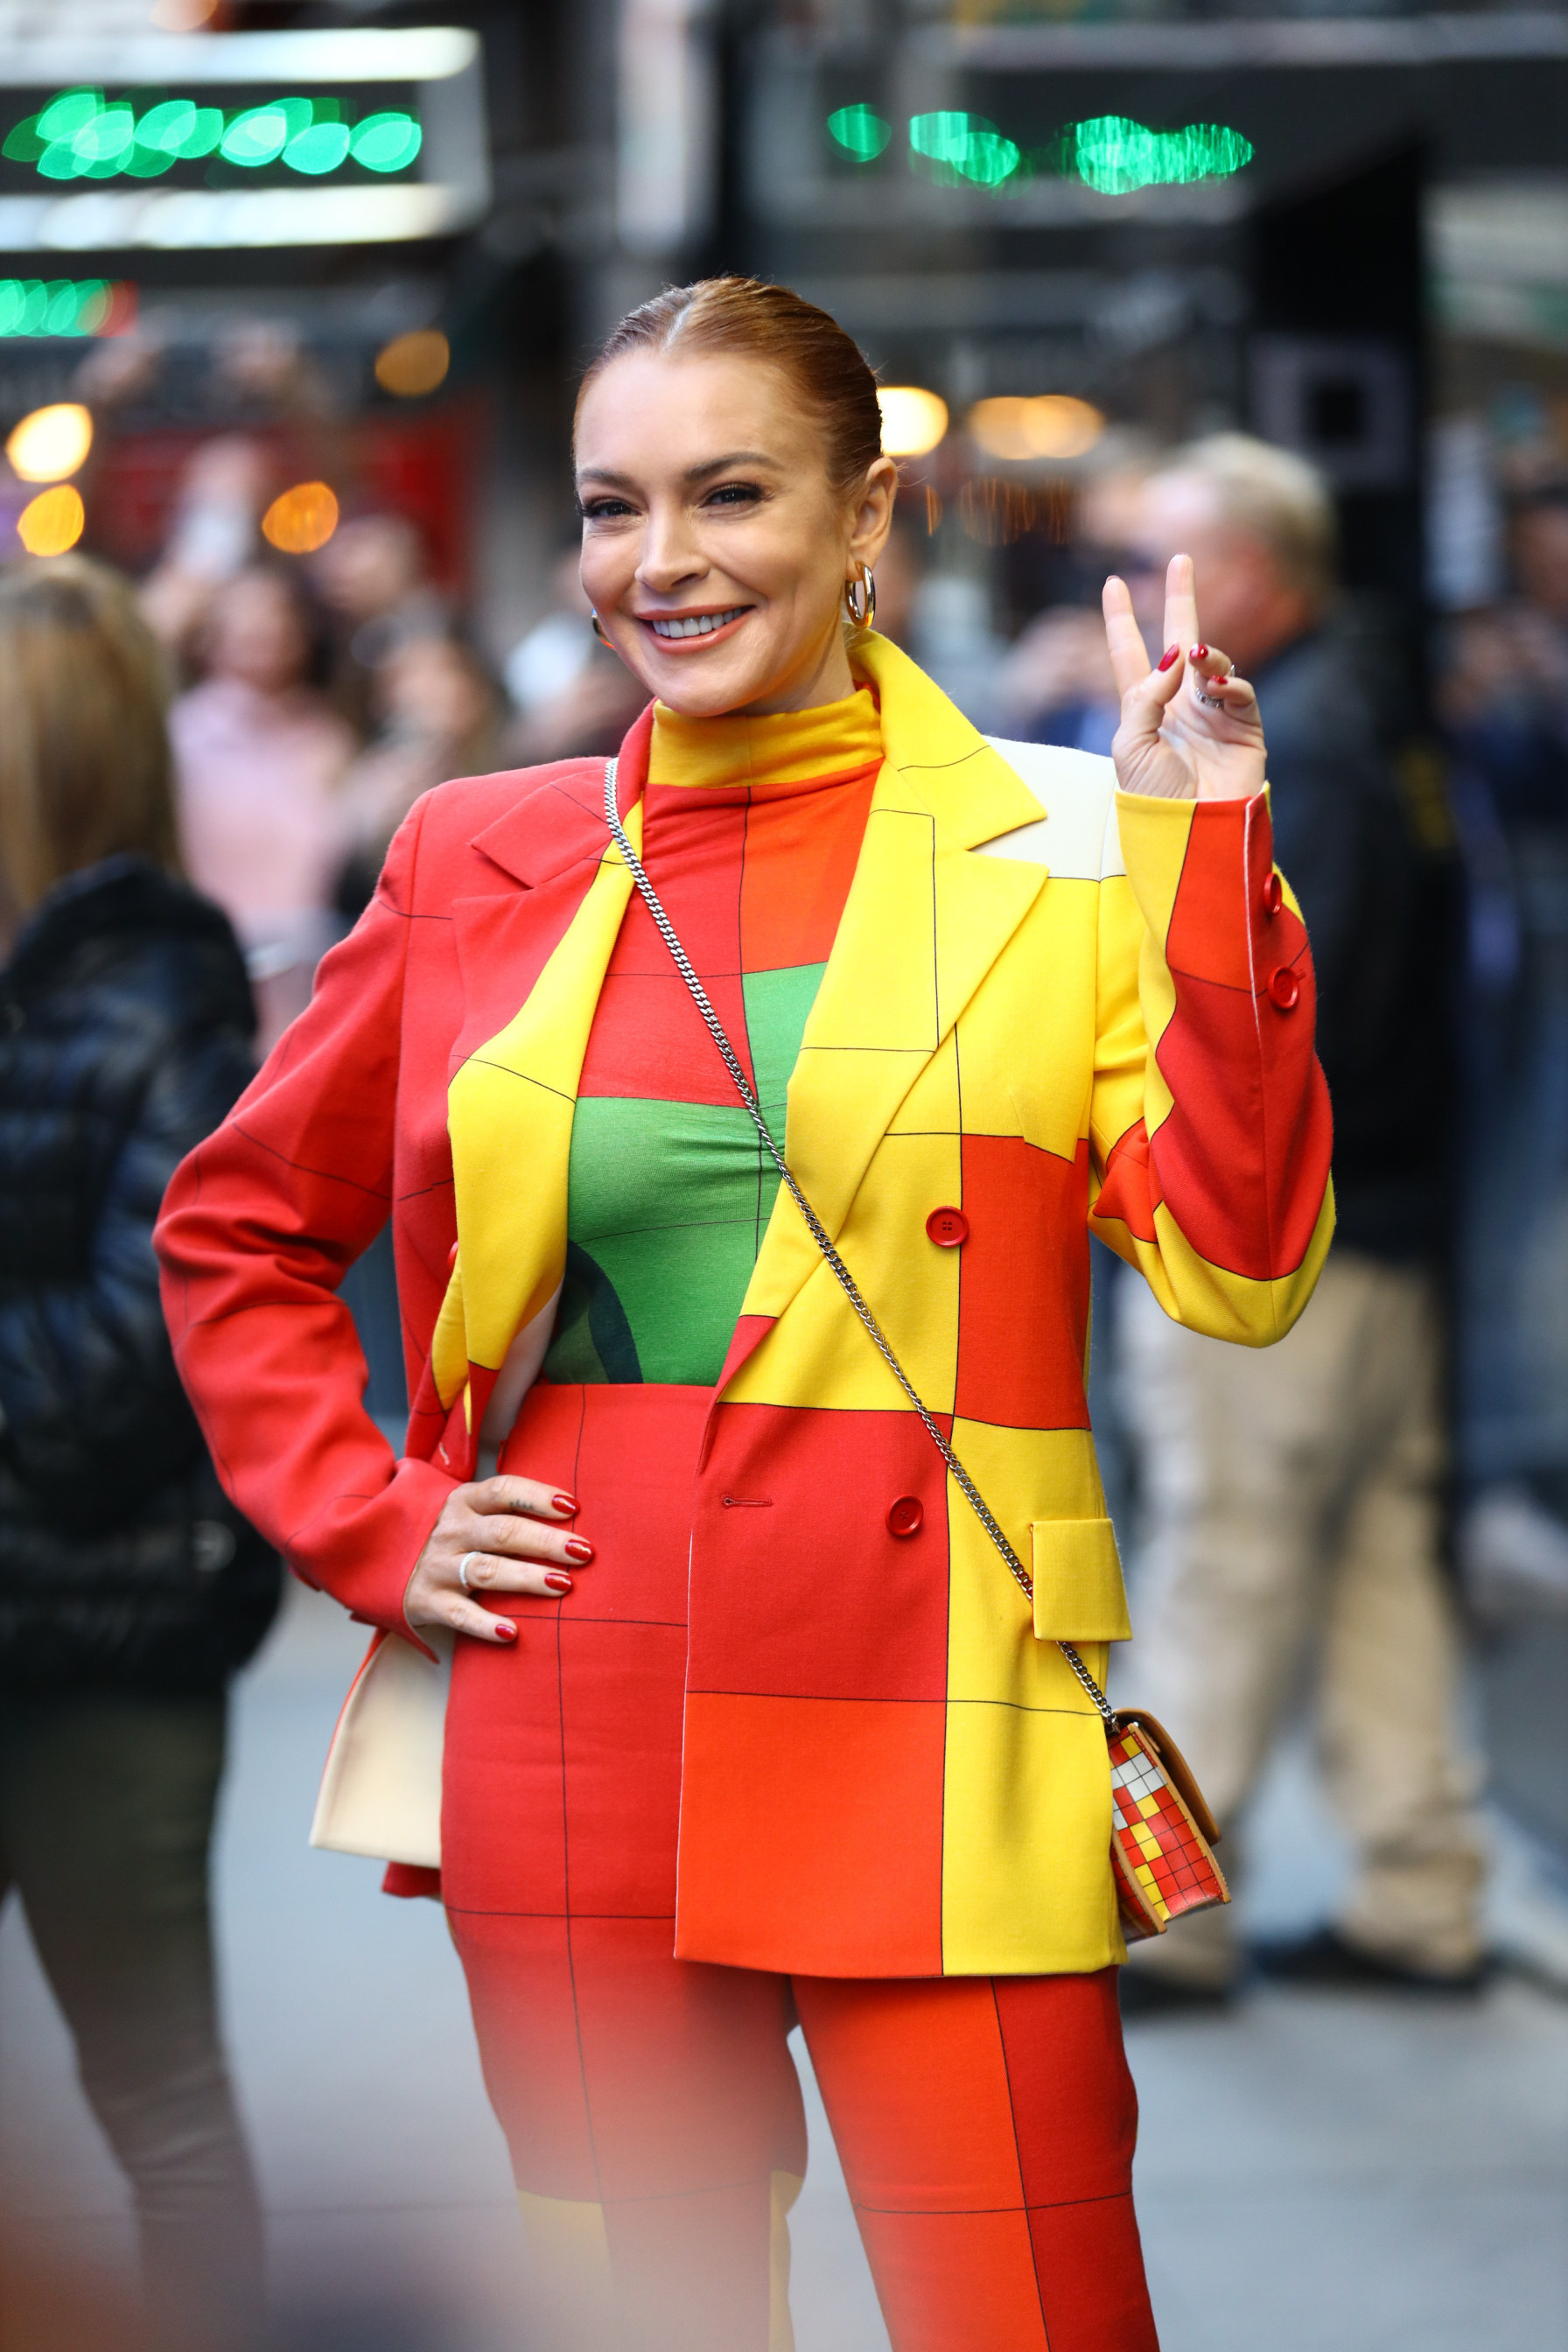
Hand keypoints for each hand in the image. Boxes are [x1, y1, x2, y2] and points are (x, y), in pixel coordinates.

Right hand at [404, 1476, 588, 1645]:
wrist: (382, 1560)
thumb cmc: (451, 1534)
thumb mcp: (469, 1511)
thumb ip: (508, 1509)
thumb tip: (572, 1513)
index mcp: (464, 1501)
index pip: (503, 1490)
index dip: (538, 1497)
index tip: (572, 1507)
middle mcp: (451, 1531)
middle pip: (504, 1532)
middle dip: (546, 1541)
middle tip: (583, 1552)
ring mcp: (438, 1567)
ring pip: (488, 1571)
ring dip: (527, 1577)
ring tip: (563, 1584)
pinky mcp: (429, 1602)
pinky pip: (460, 1615)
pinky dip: (485, 1625)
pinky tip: (512, 1632)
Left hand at [1102, 554, 1266, 801]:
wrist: (1191, 832)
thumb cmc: (1153, 797)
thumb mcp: (1129, 745)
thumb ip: (1144, 695)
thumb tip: (1174, 656)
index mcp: (1143, 709)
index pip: (1130, 655)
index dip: (1120, 620)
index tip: (1111, 583)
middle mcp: (1178, 705)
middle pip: (1178, 641)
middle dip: (1180, 600)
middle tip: (1181, 559)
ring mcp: (1213, 714)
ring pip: (1212, 662)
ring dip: (1204, 653)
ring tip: (1193, 657)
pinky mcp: (1244, 728)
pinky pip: (1239, 692)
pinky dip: (1228, 684)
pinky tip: (1215, 688)